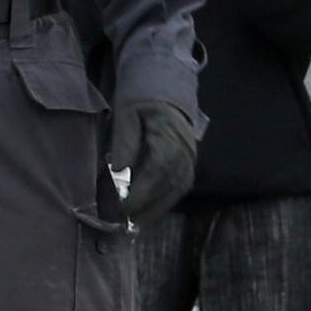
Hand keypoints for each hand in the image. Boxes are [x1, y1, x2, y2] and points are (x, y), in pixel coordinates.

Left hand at [107, 96, 197, 226]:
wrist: (164, 87)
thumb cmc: (141, 98)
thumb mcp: (126, 114)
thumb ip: (124, 142)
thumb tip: (119, 173)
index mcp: (170, 134)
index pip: (158, 168)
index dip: (142, 190)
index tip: (123, 205)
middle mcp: (186, 149)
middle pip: (170, 184)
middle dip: (148, 205)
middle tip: (125, 221)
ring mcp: (190, 157)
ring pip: (177, 189)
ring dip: (157, 208)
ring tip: (136, 222)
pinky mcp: (189, 162)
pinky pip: (180, 187)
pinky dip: (164, 202)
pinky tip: (149, 211)